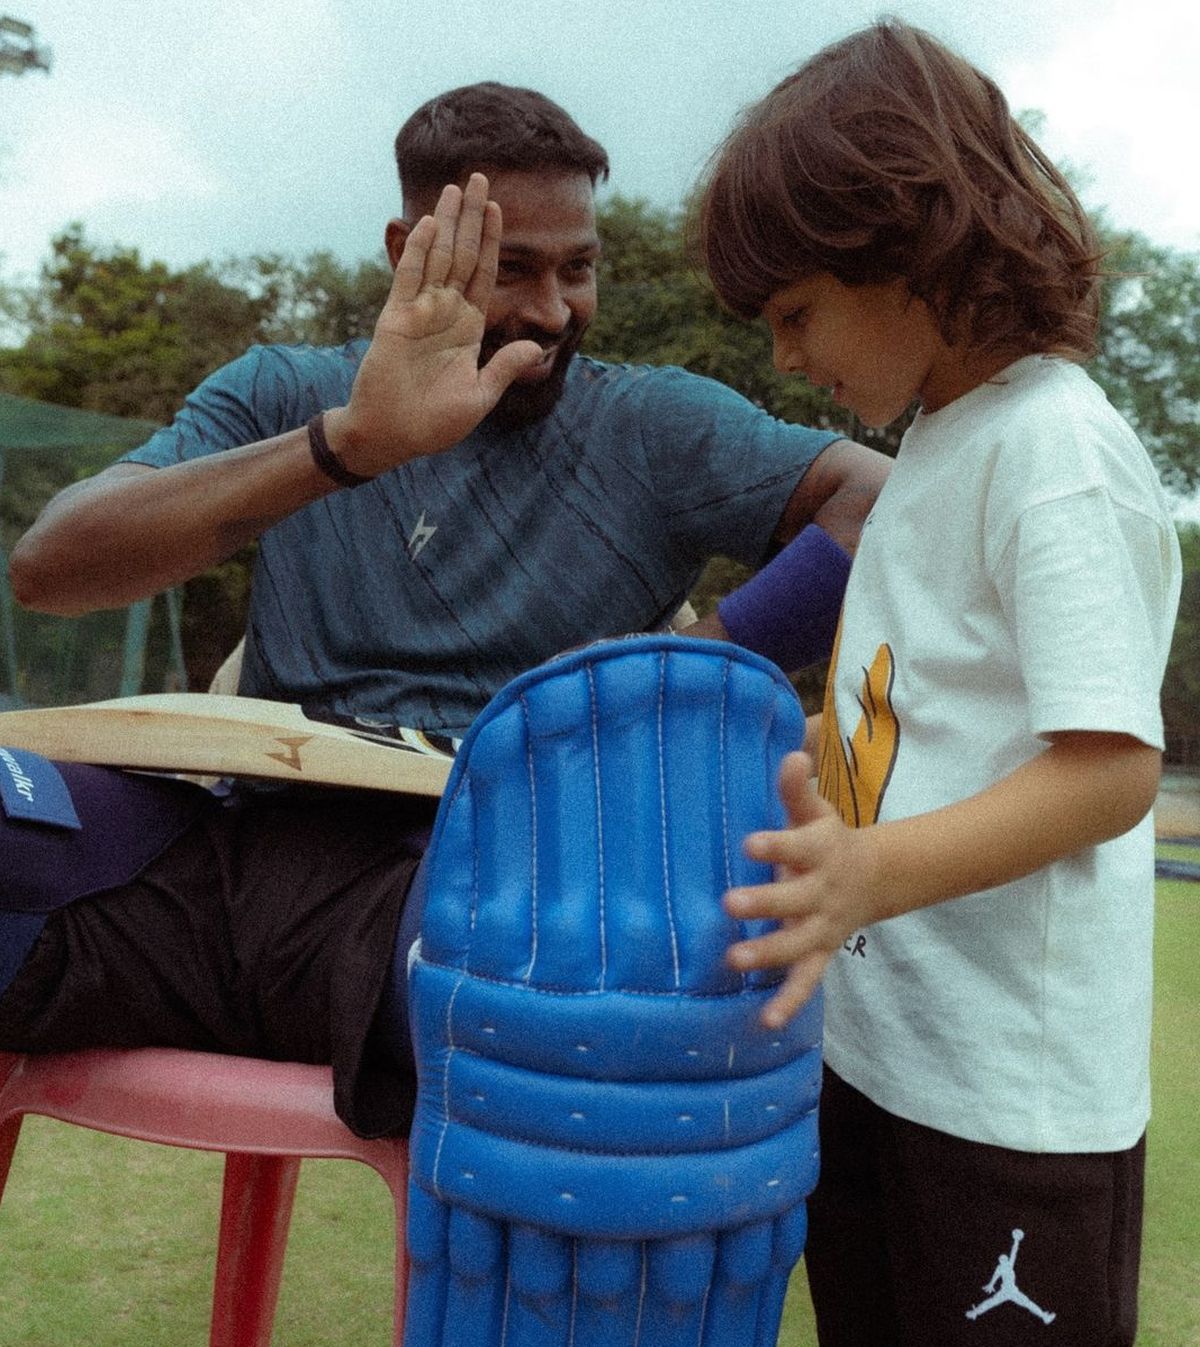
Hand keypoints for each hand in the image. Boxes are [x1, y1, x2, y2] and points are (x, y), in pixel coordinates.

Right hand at [325, 173, 543, 474]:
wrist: (391, 437)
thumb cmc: (433, 424)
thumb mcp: (479, 396)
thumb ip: (504, 367)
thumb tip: (537, 347)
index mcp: (466, 328)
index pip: (484, 275)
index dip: (492, 242)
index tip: (499, 209)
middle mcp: (444, 313)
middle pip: (463, 255)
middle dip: (472, 218)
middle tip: (480, 178)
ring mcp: (419, 312)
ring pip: (438, 258)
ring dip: (448, 222)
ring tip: (458, 188)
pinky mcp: (396, 319)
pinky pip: (409, 278)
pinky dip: (419, 251)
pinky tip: (430, 223)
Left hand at [724, 752, 881, 1026]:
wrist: (873, 879)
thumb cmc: (828, 840)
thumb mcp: (817, 812)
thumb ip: (797, 789)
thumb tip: (791, 754)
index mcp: (819, 852)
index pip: (796, 846)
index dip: (774, 846)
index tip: (749, 844)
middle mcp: (821, 892)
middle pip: (793, 899)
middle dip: (763, 903)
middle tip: (729, 904)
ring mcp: (821, 927)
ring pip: (796, 943)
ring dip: (767, 953)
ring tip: (734, 959)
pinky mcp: (820, 953)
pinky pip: (807, 981)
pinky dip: (790, 1001)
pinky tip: (766, 1021)